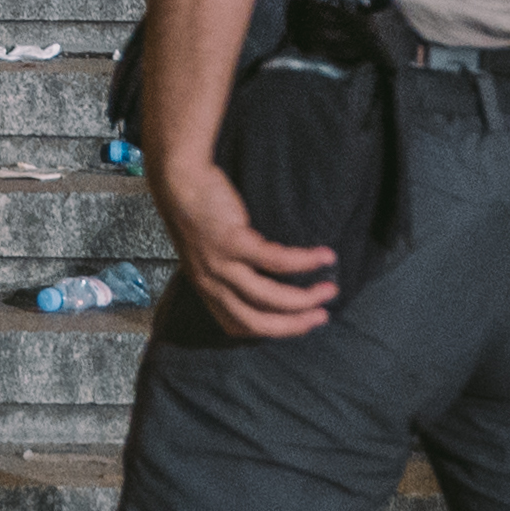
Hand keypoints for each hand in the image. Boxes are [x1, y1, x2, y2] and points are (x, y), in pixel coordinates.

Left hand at [150, 155, 339, 343]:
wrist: (179, 179)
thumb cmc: (198, 213)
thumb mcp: (205, 254)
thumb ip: (227, 275)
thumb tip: (264, 286)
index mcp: (207, 290)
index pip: (239, 326)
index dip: (272, 331)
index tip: (298, 323)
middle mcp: (212, 284)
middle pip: (257, 321)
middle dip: (295, 324)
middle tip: (322, 317)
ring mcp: (222, 264)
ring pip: (269, 297)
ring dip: (305, 299)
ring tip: (330, 291)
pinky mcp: (233, 242)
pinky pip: (276, 261)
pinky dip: (304, 263)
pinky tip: (324, 257)